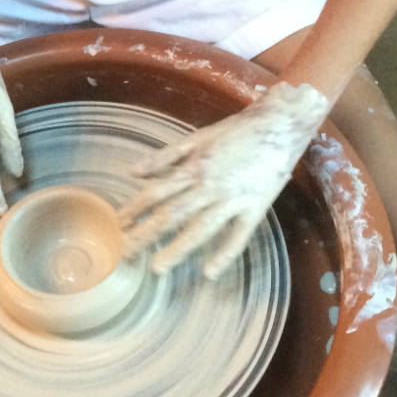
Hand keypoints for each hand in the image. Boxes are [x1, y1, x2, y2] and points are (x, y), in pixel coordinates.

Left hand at [117, 83, 329, 278]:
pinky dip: (224, 254)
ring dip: (178, 248)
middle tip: (125, 254)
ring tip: (157, 267)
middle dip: (146, 234)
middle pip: (172, 213)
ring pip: (201, 227)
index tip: (116, 225)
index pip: (156, 192)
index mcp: (193, 167)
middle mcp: (209, 185)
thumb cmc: (236, 131)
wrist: (281, 124)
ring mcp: (233, 198)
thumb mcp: (197, 138)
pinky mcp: (256, 208)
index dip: (134, 209)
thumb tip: (132, 171)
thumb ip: (164, 157)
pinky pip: (238, 235)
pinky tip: (209, 272)